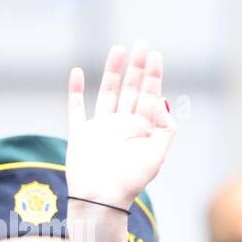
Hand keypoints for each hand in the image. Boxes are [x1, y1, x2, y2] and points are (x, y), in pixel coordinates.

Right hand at [66, 40, 175, 208]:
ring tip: (119, 49)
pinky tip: (79, 72)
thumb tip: (162, 103)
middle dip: (137, 67)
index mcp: (142, 131)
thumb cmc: (130, 180)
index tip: (155, 56)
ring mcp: (101, 128)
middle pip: (131, 90)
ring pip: (108, 92)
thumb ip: (164, 128)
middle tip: (141, 44)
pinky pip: (76, 108)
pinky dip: (76, 90)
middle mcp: (122, 126)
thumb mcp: (157, 155)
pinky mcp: (80, 133)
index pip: (149, 97)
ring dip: (113, 71)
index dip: (153, 76)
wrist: (101, 198)